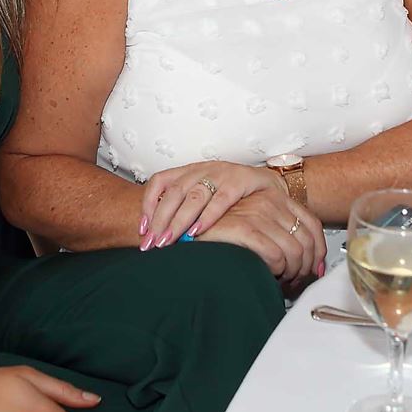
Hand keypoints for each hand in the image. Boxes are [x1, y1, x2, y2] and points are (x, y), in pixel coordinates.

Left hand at [139, 160, 284, 247]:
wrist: (268, 183)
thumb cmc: (233, 195)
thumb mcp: (205, 197)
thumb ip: (185, 209)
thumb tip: (157, 233)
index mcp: (189, 171)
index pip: (160, 181)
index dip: (148, 203)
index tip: (143, 228)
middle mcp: (202, 169)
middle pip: (174, 192)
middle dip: (160, 219)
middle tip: (151, 243)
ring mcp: (222, 173)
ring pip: (194, 195)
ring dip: (179, 220)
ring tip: (168, 240)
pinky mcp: (241, 180)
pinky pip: (222, 198)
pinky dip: (208, 215)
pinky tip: (197, 232)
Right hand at [196, 192, 325, 284]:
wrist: (187, 230)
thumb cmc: (220, 232)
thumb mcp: (257, 226)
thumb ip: (281, 236)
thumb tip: (311, 266)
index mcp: (274, 196)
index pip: (313, 224)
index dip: (319, 252)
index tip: (315, 269)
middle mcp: (268, 201)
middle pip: (307, 241)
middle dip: (305, 269)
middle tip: (294, 281)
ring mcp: (256, 212)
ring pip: (294, 251)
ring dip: (291, 273)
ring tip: (279, 280)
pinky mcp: (244, 227)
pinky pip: (276, 256)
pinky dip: (276, 271)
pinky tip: (267, 274)